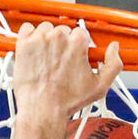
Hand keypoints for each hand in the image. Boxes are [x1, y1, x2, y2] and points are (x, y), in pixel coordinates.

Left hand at [1, 22, 122, 138]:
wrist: (43, 110)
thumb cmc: (67, 101)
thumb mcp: (100, 86)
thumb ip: (114, 64)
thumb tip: (114, 49)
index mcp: (77, 43)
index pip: (81, 34)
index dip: (79, 47)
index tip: (74, 56)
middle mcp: (59, 37)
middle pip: (63, 31)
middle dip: (63, 44)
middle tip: (60, 62)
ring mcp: (40, 39)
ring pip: (46, 29)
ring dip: (47, 40)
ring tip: (47, 58)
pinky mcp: (24, 44)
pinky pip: (27, 29)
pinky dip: (30, 37)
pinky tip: (34, 51)